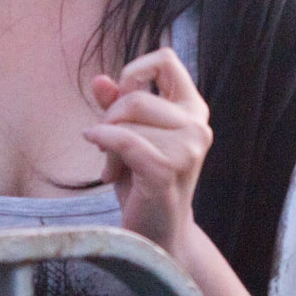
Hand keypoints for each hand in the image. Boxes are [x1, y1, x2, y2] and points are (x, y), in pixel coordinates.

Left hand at [84, 49, 210, 257]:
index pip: (166, 60)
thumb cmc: (143, 183)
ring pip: (127, 121)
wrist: (158, 236)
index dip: (136, 71)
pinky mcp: (168, 169)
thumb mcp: (131, 138)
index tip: (122, 98)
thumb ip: (118, 107)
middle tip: (107, 146)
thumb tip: (99, 80)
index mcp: (193, 110)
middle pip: (136, 96)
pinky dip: (103, 144)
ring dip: (107, 143)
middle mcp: (196, 125)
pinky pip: (123, 141)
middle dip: (110, 119)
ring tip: (113, 168)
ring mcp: (186, 148)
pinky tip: (103, 166)